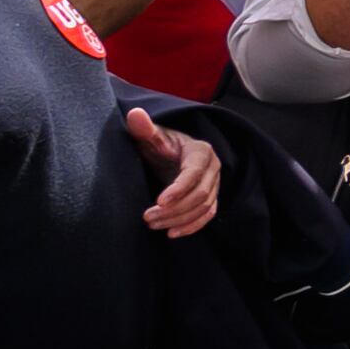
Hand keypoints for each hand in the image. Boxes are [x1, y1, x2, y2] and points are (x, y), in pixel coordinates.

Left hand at [128, 107, 220, 236]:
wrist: (168, 154)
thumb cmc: (158, 144)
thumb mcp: (151, 136)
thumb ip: (144, 128)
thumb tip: (134, 114)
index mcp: (200, 152)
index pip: (194, 173)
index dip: (179, 189)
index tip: (158, 202)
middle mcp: (213, 168)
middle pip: (201, 194)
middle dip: (175, 209)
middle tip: (147, 217)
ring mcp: (214, 184)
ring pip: (204, 207)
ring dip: (179, 219)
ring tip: (153, 224)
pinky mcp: (211, 198)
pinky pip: (208, 215)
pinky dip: (192, 226)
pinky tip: (171, 234)